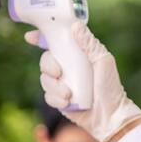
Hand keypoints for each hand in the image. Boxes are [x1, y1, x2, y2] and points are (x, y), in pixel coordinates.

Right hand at [24, 20, 140, 141]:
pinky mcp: (59, 100)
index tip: (30, 37)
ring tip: (68, 94)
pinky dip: (55, 98)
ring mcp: (62, 84)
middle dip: (47, 65)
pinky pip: (48, 96)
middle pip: (45, 60)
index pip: (56, 42)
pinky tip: (67, 102)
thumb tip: (75, 25)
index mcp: (77, 55)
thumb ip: (89, 44)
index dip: (41, 37)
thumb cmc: (110, 87)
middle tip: (58, 72)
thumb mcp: (103, 61)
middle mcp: (67, 67)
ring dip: (54, 86)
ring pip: (44, 79)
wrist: (111, 116)